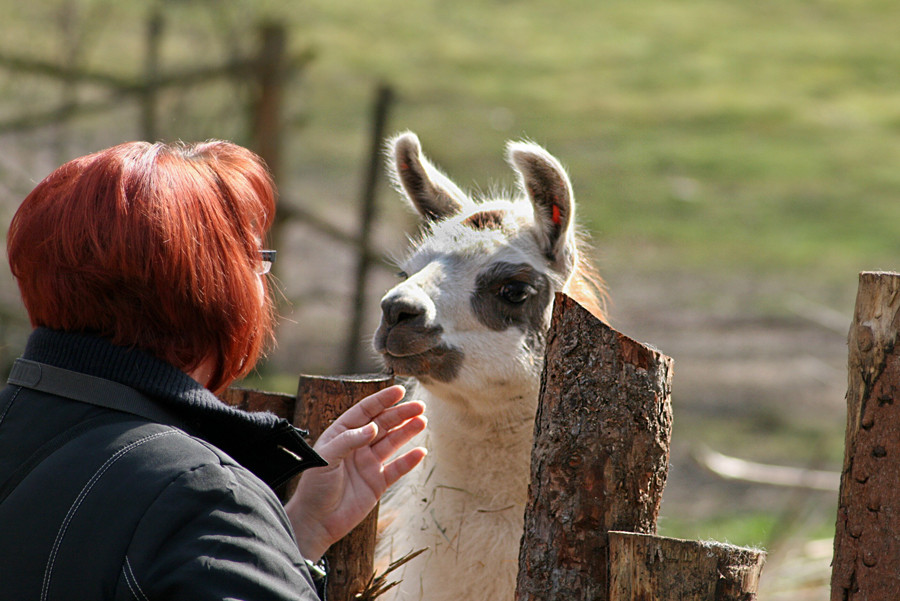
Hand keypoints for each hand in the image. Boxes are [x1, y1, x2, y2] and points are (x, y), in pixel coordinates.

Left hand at [284, 385, 426, 560]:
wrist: (316, 522)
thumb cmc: (314, 487)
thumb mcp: (325, 458)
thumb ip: (349, 440)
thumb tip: (372, 427)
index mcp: (342, 435)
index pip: (365, 412)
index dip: (382, 400)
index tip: (400, 391)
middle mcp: (357, 446)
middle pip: (383, 424)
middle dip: (401, 414)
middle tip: (419, 406)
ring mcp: (369, 464)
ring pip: (392, 443)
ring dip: (407, 432)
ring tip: (422, 421)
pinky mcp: (377, 483)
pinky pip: (397, 468)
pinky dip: (409, 460)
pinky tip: (421, 451)